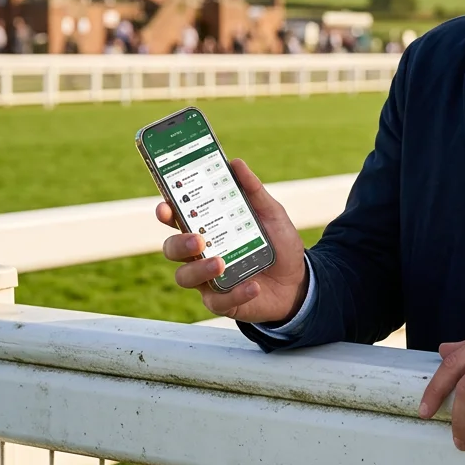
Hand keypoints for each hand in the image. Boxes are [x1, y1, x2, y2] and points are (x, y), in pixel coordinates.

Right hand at [157, 159, 307, 323]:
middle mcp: (201, 253)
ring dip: (200, 270)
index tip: (165, 206)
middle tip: (198, 238)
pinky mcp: (222, 301)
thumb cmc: (278, 244)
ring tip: (220, 263)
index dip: (166, 212)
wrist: (298, 281)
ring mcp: (208, 279)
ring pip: (185, 277)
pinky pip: (217, 301)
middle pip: (172, 248)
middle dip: (179, 242)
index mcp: (208, 228)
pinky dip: (236, 293)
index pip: (177, 219)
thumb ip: (253, 191)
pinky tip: (253, 286)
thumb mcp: (271, 214)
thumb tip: (236, 163)